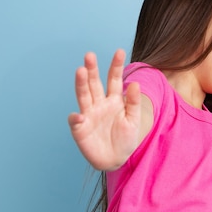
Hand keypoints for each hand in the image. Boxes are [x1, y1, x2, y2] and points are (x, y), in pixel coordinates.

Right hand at [68, 49, 140, 170]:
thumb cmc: (126, 138)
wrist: (116, 159)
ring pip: (83, 96)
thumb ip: (133, 103)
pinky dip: (76, 118)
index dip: (116, 66)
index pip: (114, 79)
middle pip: (94, 83)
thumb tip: (135, 83)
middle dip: (92, 69)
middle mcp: (99, 104)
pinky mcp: (80, 129)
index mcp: (114, 100)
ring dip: (81, 84)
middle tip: (90, 55)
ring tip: (80, 70)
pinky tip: (79, 116)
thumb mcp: (134, 120)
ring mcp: (88, 115)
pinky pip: (76, 121)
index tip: (120, 51)